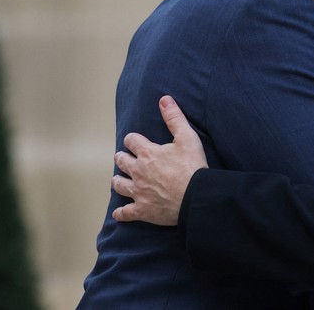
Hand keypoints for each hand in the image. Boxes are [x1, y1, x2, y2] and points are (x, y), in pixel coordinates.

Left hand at [111, 95, 207, 224]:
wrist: (195, 196)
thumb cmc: (192, 166)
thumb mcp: (187, 137)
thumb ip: (174, 118)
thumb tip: (164, 99)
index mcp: (147, 153)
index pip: (131, 141)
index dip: (132, 139)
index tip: (134, 140)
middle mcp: (138, 171)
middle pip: (122, 161)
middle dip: (121, 157)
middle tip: (122, 157)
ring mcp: (138, 192)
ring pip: (120, 185)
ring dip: (118, 181)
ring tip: (117, 179)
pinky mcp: (142, 210)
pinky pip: (126, 213)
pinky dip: (121, 213)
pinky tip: (118, 214)